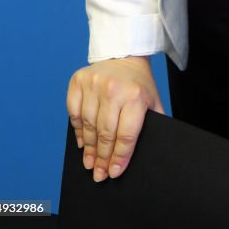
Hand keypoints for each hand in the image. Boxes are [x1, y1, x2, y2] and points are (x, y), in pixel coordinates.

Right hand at [66, 56, 164, 182]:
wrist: (124, 54)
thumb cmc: (139, 84)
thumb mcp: (152, 101)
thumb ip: (154, 124)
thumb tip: (152, 150)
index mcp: (135, 96)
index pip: (126, 135)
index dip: (120, 157)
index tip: (114, 172)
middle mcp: (113, 89)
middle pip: (105, 134)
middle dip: (102, 158)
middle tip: (99, 174)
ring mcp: (94, 83)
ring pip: (88, 126)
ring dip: (89, 148)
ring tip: (90, 162)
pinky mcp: (78, 80)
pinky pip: (74, 112)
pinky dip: (78, 130)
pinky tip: (82, 141)